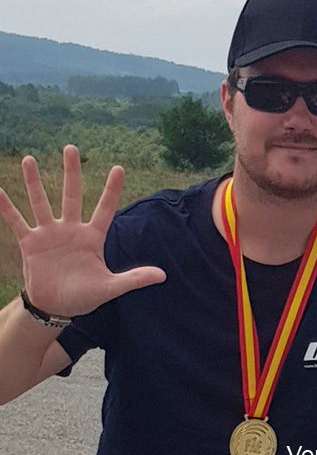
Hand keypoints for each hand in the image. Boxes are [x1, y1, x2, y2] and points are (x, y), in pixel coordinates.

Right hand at [0, 144, 165, 318]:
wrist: (57, 307)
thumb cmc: (85, 296)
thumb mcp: (111, 288)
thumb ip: (134, 279)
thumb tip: (163, 275)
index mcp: (92, 238)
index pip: (104, 209)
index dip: (111, 190)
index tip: (119, 168)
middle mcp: (70, 230)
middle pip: (71, 196)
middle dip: (71, 173)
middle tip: (71, 147)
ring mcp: (49, 234)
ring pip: (41, 202)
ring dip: (34, 183)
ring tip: (30, 159)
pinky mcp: (30, 242)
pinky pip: (15, 221)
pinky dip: (6, 207)